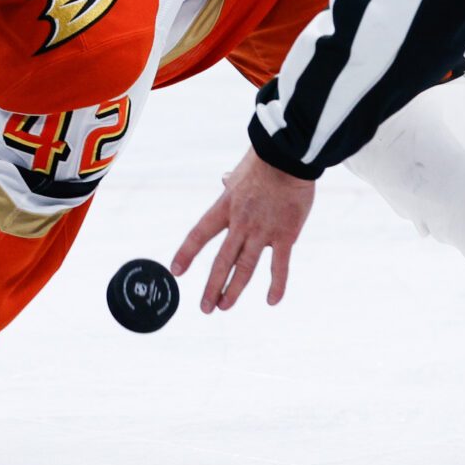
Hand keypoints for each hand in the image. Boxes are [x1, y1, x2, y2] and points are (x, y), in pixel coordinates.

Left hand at [172, 148, 317, 313]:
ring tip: (224, 307)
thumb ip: (232, 180)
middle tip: (205, 307)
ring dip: (233, 290)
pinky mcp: (285, 235)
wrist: (288, 156)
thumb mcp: (241, 169)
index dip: (187, 253)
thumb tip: (225, 178)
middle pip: (222, 260)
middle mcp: (240, 223)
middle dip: (212, 286)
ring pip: (245, 268)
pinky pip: (279, 265)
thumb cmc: (266, 160)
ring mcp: (262, 232)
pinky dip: (276, 285)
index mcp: (226, 207)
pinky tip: (272, 301)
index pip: (199, 234)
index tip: (177, 271)